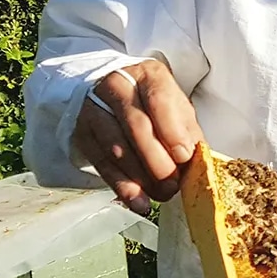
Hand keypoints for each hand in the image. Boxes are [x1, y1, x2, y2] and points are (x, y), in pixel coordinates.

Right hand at [72, 60, 204, 214]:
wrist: (112, 94)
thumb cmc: (152, 102)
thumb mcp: (175, 106)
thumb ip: (186, 128)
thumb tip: (193, 157)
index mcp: (147, 75)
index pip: (158, 100)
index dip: (172, 131)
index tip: (184, 156)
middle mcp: (117, 86)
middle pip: (136, 126)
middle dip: (157, 161)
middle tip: (173, 184)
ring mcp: (94, 109)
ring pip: (117, 148)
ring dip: (141, 177)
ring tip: (161, 194)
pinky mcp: (83, 133)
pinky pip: (102, 165)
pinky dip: (122, 187)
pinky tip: (138, 202)